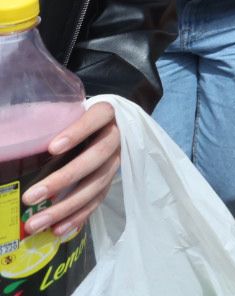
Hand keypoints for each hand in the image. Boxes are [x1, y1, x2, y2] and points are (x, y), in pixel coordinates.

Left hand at [21, 102, 118, 237]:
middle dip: (64, 179)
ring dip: (66, 207)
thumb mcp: (64, 114)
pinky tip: (57, 229)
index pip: (98, 117)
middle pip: (96, 157)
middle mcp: (115, 138)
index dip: (79, 132)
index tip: (53, 148)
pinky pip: (97, 201)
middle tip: (31, 197)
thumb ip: (45, 123)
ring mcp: (114, 161)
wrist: (103, 127)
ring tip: (36, 223)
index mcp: (105, 114)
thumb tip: (8, 140)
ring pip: (96, 185)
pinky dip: (77, 216)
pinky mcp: (109, 181)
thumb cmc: (74, 119)